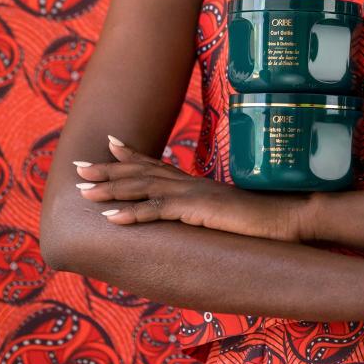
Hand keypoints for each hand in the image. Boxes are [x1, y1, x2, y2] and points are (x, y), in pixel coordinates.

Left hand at [73, 137, 307, 242]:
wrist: (285, 213)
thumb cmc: (262, 216)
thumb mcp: (225, 212)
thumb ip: (207, 209)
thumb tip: (199, 213)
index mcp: (195, 182)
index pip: (157, 164)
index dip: (130, 155)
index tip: (109, 144)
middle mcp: (189, 182)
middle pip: (141, 171)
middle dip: (107, 169)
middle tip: (78, 166)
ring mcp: (192, 194)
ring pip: (142, 188)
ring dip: (110, 189)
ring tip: (82, 191)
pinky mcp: (196, 209)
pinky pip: (158, 211)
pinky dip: (132, 214)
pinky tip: (111, 218)